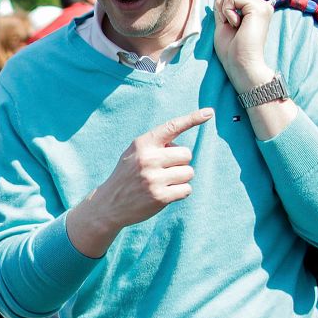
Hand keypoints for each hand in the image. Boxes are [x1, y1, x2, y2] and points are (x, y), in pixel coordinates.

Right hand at [65, 108, 212, 255]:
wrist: (109, 205)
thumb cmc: (127, 175)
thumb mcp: (134, 154)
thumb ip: (156, 146)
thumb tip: (184, 150)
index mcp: (143, 144)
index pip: (171, 127)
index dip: (192, 119)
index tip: (209, 113)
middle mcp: (148, 159)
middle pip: (186, 154)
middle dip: (180, 162)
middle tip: (163, 171)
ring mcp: (154, 179)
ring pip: (189, 172)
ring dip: (181, 178)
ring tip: (163, 183)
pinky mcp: (160, 197)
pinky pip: (187, 189)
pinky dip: (180, 192)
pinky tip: (165, 194)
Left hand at [213, 0, 273, 91]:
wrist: (240, 63)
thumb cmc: (232, 49)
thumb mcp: (223, 21)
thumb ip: (223, 4)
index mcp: (254, 8)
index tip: (228, 18)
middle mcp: (261, 5)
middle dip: (223, 3)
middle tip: (229, 23)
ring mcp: (262, 5)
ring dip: (225, 8)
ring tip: (233, 25)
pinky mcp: (258, 7)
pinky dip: (227, 11)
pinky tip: (235, 24)